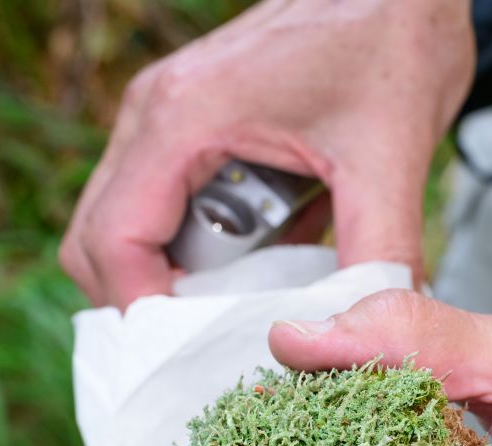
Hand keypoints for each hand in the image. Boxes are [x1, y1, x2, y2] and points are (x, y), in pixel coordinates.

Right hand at [59, 0, 473, 308]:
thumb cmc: (392, 39)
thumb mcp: (392, 157)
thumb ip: (380, 252)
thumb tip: (371, 332)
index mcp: (184, 118)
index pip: (113, 242)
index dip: (145, 316)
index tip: (196, 360)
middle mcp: (157, 115)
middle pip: (99, 241)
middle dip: (153, 303)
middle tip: (223, 341)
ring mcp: (170, 116)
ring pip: (130, 225)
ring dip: (182, 275)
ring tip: (254, 299)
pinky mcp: (198, 122)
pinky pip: (170, 204)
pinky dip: (207, 247)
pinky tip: (273, 257)